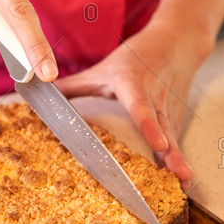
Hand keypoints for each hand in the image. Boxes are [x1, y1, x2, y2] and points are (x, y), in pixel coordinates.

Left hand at [57, 17, 211, 188]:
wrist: (177, 41)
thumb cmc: (136, 56)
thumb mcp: (103, 68)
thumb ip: (74, 84)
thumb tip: (39, 93)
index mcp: (133, 83)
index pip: (141, 106)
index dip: (149, 126)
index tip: (158, 144)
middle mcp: (155, 97)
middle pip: (164, 128)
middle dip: (171, 153)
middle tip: (179, 174)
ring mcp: (169, 108)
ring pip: (175, 137)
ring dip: (179, 161)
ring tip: (183, 182)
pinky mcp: (177, 117)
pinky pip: (177, 141)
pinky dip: (179, 161)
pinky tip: (182, 181)